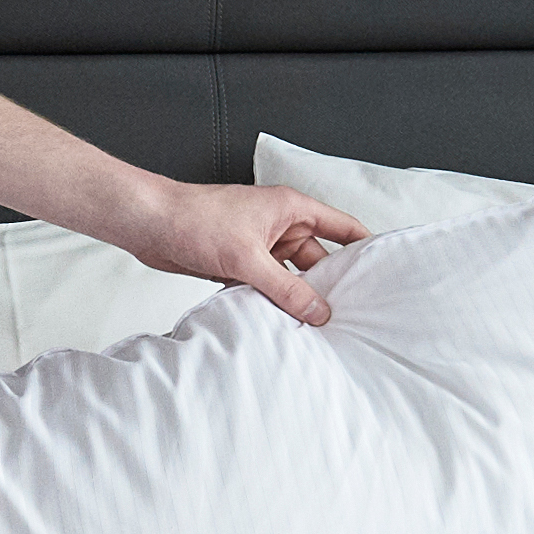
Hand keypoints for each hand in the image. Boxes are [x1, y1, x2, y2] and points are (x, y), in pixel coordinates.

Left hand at [115, 179, 367, 326]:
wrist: (149, 224)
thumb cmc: (195, 219)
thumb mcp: (248, 258)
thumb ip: (286, 288)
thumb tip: (318, 312)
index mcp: (291, 208)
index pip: (342, 227)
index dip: (365, 247)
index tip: (384, 270)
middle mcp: (280, 225)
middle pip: (320, 258)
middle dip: (330, 284)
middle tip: (349, 314)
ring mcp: (260, 245)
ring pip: (292, 276)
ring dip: (298, 297)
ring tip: (316, 326)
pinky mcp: (240, 262)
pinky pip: (268, 285)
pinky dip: (273, 301)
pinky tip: (281, 323)